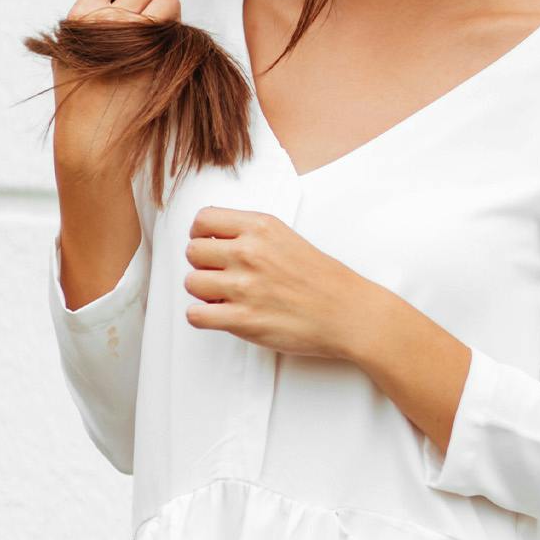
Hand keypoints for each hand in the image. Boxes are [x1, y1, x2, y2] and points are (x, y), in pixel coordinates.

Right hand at [52, 0, 180, 173]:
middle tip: (144, 33)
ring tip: (155, 45)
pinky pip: (179, 25)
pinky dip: (178, 33)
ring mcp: (136, 34)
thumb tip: (117, 0)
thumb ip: (91, 25)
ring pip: (168, 1)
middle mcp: (107, 19)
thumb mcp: (72, 56)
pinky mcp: (160, 52)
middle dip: (150, 5)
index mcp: (80, 18)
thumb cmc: (82, 103)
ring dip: (168, 16)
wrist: (92, 141)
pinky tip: (169, 48)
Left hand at [183, 206, 387, 360]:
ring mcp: (245, 286)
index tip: (211, 247)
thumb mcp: (287, 237)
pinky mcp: (243, 319)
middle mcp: (250, 252)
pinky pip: (196, 315)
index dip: (201, 235)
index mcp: (261, 227)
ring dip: (203, 292)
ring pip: (191, 283)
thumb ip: (251, 235)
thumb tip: (211, 242)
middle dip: (202, 265)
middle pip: (192, 252)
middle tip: (221, 275)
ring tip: (225, 297)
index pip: (203, 220)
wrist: (348, 312)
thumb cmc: (321, 277)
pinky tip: (221, 315)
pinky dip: (203, 317)